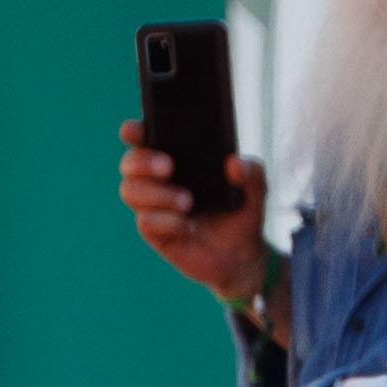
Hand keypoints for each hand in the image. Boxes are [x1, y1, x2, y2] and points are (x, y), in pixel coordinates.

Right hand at [117, 118, 272, 311]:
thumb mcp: (256, 190)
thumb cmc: (241, 213)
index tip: (133, 130)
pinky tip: (186, 226)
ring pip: (130, 191)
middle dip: (143, 161)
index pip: (146, 138)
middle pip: (129, 163)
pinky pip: (145, 221)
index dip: (134, 131)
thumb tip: (234, 162)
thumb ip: (251, 172)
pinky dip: (166, 221)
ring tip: (187, 202)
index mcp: (178, 158)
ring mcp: (154, 207)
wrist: (241, 257)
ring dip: (157, 194)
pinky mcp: (155, 233)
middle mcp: (159, 180)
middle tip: (169, 167)